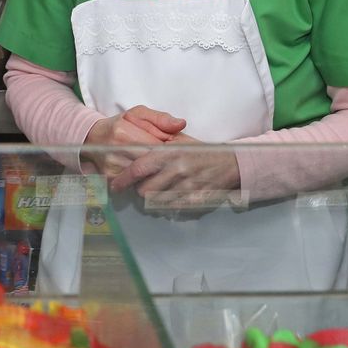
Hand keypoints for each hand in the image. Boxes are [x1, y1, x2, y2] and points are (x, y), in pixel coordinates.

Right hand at [82, 106, 185, 179]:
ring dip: (157, 172)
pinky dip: (146, 179)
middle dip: (165, 161)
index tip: (177, 148)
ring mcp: (112, 167)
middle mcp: (116, 150)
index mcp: (124, 132)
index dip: (171, 148)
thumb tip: (181, 124)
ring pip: (146, 175)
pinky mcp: (110, 178)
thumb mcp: (138, 114)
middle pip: (152, 162)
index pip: (157, 145)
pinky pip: (136, 182)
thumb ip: (160, 118)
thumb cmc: (119, 125)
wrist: (92, 137)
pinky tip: (150, 174)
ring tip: (162, 166)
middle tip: (174, 159)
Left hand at [109, 134, 241, 218]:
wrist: (232, 163)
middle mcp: (177, 170)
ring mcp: (187, 186)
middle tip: (143, 186)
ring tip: (161, 190)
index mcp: (170, 152)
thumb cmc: (202, 151)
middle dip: (140, 190)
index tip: (115, 185)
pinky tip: (174, 196)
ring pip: (157, 201)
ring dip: (155, 198)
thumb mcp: (180, 140)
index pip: (139, 168)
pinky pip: (173, 207)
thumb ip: (158, 143)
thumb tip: (134, 150)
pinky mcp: (196, 199)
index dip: (123, 179)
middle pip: (144, 190)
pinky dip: (169, 204)